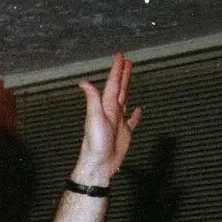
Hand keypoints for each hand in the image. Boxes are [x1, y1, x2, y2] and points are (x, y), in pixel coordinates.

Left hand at [72, 52, 140, 185]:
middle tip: (127, 62)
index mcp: (106, 107)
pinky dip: (135, 114)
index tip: (120, 56)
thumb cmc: (95, 144)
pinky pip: (132, 121)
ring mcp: (118, 122)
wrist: (99, 165)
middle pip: (119, 89)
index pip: (113, 84)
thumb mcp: (93, 118)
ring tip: (130, 78)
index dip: (116, 70)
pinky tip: (138, 109)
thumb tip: (83, 82)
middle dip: (123, 75)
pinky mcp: (125, 133)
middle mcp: (112, 112)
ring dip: (127, 88)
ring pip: (125, 100)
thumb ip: (92, 99)